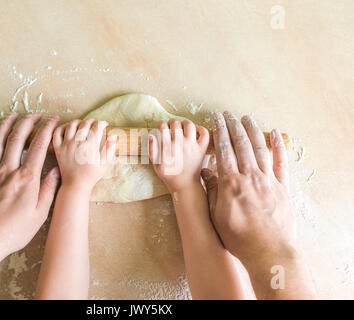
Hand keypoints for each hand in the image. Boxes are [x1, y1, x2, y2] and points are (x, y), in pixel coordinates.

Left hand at [0, 112, 60, 257]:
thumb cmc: (14, 231)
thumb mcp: (40, 214)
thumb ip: (48, 190)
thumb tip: (55, 171)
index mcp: (26, 179)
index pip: (39, 146)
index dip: (47, 130)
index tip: (53, 120)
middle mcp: (8, 171)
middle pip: (17, 138)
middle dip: (28, 122)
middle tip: (36, 114)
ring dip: (6, 125)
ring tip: (13, 114)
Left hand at [52, 119, 116, 192]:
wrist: (75, 185)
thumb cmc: (92, 175)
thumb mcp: (105, 163)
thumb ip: (110, 148)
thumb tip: (113, 135)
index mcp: (90, 146)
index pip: (97, 127)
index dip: (102, 123)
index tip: (105, 124)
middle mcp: (77, 143)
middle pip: (85, 124)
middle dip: (92, 121)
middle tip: (95, 123)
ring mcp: (66, 145)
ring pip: (71, 125)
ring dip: (79, 122)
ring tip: (83, 124)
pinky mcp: (58, 148)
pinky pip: (57, 132)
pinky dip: (62, 127)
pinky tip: (68, 128)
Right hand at [149, 119, 208, 191]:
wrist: (184, 184)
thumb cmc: (169, 175)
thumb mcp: (156, 164)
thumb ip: (152, 149)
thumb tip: (151, 135)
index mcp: (167, 147)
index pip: (162, 128)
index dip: (161, 124)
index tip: (161, 126)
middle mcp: (180, 144)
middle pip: (175, 124)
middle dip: (171, 122)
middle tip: (171, 126)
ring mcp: (192, 146)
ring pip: (190, 125)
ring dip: (185, 122)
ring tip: (182, 126)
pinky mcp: (201, 149)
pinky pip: (204, 134)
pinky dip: (201, 129)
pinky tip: (196, 130)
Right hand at [201, 112, 295, 265]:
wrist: (269, 252)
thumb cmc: (240, 238)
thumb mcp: (217, 216)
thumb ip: (212, 192)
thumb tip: (206, 173)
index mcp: (231, 183)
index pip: (223, 150)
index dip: (219, 132)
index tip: (215, 118)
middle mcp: (250, 176)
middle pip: (241, 144)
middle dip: (233, 126)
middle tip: (227, 114)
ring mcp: (268, 180)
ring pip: (260, 148)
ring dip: (253, 131)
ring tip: (247, 118)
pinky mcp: (282, 187)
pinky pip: (281, 162)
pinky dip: (279, 146)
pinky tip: (276, 134)